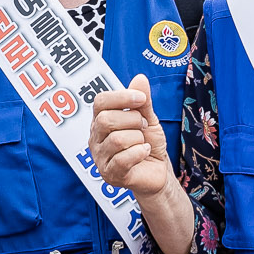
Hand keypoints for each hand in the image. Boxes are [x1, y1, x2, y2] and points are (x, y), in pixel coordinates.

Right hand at [89, 75, 173, 200]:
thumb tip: (140, 78)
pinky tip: (143, 153)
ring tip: (142, 143)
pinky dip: (140, 153)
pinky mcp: (109, 174)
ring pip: (117, 140)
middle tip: (143, 127)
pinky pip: (123, 159)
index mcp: (100, 120)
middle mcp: (96, 137)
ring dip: (138, 139)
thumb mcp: (148, 118)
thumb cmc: (148, 143)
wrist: (157, 170)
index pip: (100, 101)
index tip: (141, 100)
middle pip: (106, 120)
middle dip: (133, 120)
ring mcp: (100, 157)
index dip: (122, 97)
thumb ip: (142, 101)